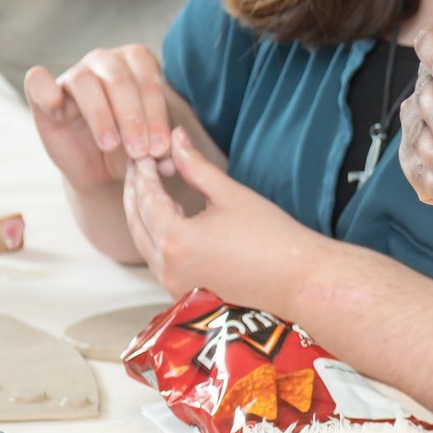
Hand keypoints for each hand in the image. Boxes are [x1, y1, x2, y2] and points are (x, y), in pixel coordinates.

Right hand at [26, 44, 174, 196]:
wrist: (101, 168)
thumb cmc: (133, 148)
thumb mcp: (153, 147)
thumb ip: (164, 147)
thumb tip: (168, 157)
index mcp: (138, 63)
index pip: (148, 80)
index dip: (156, 115)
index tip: (160, 148)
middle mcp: (106, 62)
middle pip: (120, 80)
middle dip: (133, 118)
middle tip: (141, 152)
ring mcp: (74, 75)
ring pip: (86, 81)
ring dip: (101, 116)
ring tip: (111, 145)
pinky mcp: (44, 95)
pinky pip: (38, 82)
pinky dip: (45, 90)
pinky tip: (57, 110)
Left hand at [123, 128, 324, 310]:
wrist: (297, 278)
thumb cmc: (271, 237)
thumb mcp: (231, 195)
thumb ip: (196, 167)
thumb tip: (177, 139)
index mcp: (176, 240)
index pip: (147, 200)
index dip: (143, 174)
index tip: (145, 155)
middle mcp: (167, 267)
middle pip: (137, 223)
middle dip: (135, 193)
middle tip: (139, 169)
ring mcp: (174, 285)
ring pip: (144, 244)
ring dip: (142, 216)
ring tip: (148, 190)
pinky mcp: (185, 293)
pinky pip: (158, 261)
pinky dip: (155, 238)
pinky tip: (165, 221)